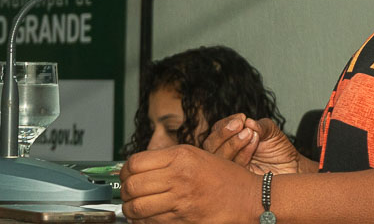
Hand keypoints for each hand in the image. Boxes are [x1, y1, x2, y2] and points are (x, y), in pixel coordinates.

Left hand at [120, 143, 260, 223]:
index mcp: (181, 156)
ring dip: (130, 209)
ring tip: (134, 206)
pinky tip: (147, 217)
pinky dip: (143, 221)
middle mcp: (178, 177)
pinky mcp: (183, 221)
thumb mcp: (197, 156)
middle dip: (124, 191)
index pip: (135, 163)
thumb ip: (167, 160)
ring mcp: (180, 201)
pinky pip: (150, 222)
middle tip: (127, 192)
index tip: (126, 175)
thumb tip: (137, 168)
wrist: (249, 198)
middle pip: (132, 186)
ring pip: (137, 207)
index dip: (125, 171)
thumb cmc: (225, 177)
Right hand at [202, 113, 303, 174]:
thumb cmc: (279, 149)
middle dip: (223, 133)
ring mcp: (231, 170)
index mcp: (229, 140)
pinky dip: (243, 154)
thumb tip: (248, 122)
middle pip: (210, 146)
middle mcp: (226, 155)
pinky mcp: (238, 183)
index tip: (241, 118)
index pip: (216, 131)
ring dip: (233, 143)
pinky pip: (233, 169)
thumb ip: (259, 125)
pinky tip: (254, 143)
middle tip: (240, 124)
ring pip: (219, 158)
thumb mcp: (271, 131)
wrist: (293, 168)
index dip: (226, 124)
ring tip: (250, 133)